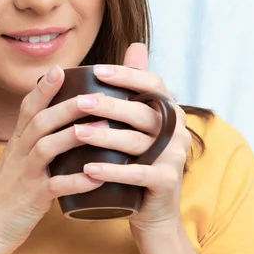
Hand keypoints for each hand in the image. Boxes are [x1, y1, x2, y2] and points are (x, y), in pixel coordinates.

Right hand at [0, 64, 107, 253]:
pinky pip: (55, 187)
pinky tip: (97, 177)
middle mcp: (18, 154)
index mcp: (16, 143)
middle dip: (66, 106)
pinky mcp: (32, 199)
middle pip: (40, 122)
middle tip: (94, 94)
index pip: (27, 109)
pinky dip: (76, 181)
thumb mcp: (17, 163)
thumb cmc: (8, 194)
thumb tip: (64, 127)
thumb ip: (36, 144)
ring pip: (46, 148)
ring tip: (102, 127)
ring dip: (73, 135)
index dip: (43, 89)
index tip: (61, 69)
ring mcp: (25, 175)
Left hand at [75, 43, 191, 234]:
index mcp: (167, 111)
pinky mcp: (166, 182)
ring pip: (137, 142)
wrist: (149, 208)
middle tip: (79, 102)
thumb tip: (135, 45)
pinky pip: (138, 174)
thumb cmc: (135, 159)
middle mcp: (176, 130)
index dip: (126, 74)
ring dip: (104, 137)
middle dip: (109, 105)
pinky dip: (112, 171)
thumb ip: (134, 87)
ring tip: (77, 133)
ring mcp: (174, 157)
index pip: (152, 83)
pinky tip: (88, 168)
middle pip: (142, 111)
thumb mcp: (135, 123)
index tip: (96, 69)